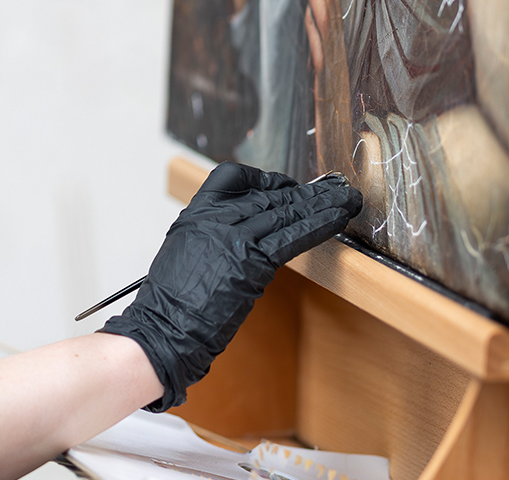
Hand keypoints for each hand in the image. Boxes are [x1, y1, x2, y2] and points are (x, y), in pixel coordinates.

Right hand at [99, 163, 361, 410]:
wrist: (162, 331)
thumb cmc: (169, 308)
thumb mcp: (183, 258)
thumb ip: (210, 242)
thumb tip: (241, 241)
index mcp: (194, 216)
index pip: (231, 178)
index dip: (264, 179)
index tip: (286, 188)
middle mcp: (213, 220)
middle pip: (267, 194)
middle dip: (304, 193)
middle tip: (332, 188)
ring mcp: (232, 237)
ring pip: (285, 211)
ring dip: (321, 204)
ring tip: (346, 198)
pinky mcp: (251, 260)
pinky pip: (293, 235)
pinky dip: (320, 225)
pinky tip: (338, 218)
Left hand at [298, 0, 351, 171]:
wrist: (344, 172)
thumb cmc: (335, 128)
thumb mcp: (321, 82)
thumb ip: (317, 50)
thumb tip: (309, 18)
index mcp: (334, 51)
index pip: (328, 2)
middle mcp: (337, 58)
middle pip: (330, 6)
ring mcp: (334, 73)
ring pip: (328, 26)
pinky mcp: (328, 92)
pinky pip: (322, 59)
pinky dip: (316, 36)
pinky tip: (309, 15)